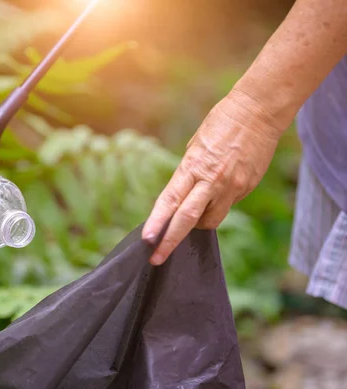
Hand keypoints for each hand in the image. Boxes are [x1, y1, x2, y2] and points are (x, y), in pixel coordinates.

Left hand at [142, 90, 282, 264]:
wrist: (258, 111)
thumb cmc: (221, 123)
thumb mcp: (195, 145)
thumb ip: (189, 173)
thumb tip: (184, 195)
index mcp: (193, 167)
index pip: (170, 201)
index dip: (157, 223)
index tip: (147, 240)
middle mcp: (212, 181)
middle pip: (187, 219)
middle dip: (170, 241)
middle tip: (156, 259)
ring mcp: (231, 187)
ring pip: (210, 220)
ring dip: (197, 224)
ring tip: (194, 213)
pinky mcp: (246, 188)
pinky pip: (227, 205)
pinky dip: (218, 205)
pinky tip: (220, 188)